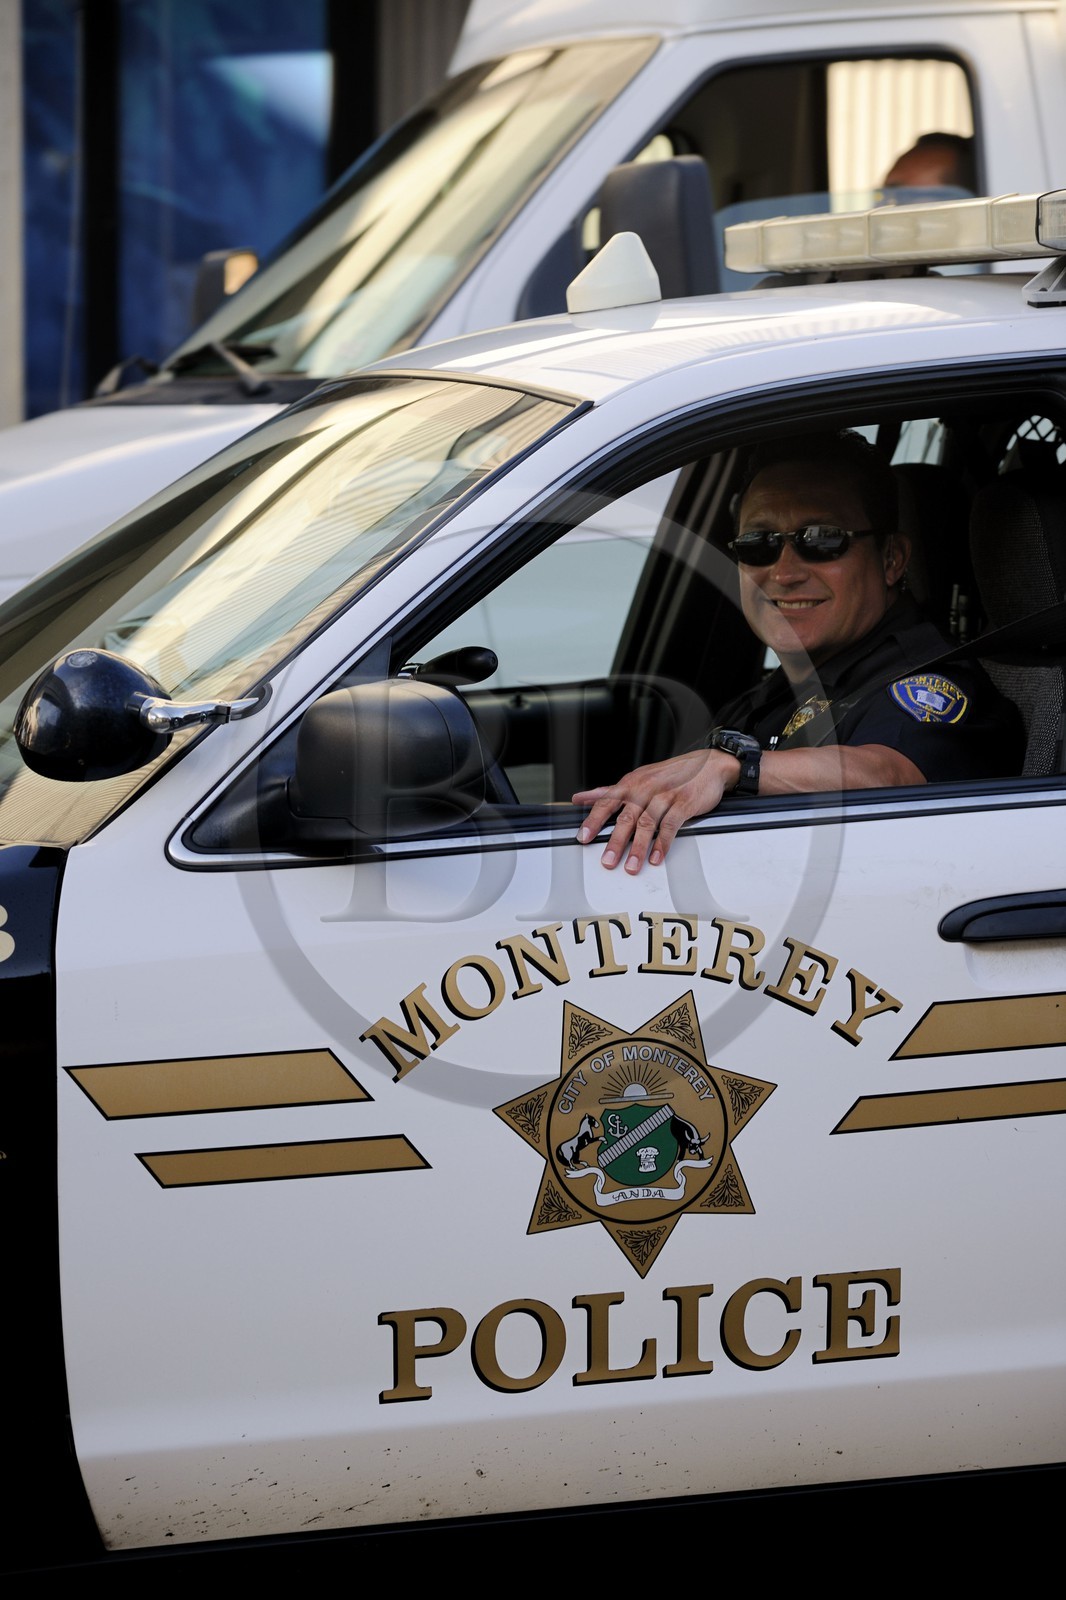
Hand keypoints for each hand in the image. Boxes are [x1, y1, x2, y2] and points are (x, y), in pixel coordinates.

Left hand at [573, 748, 739, 871]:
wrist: (708, 764)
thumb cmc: (670, 774)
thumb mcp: (637, 778)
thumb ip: (609, 791)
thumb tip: (582, 798)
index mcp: (631, 783)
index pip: (607, 802)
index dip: (593, 820)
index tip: (583, 837)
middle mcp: (646, 788)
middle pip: (626, 817)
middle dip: (615, 841)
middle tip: (608, 861)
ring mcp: (665, 795)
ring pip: (648, 823)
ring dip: (638, 847)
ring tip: (632, 866)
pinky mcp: (684, 803)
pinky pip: (671, 825)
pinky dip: (663, 843)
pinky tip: (656, 857)